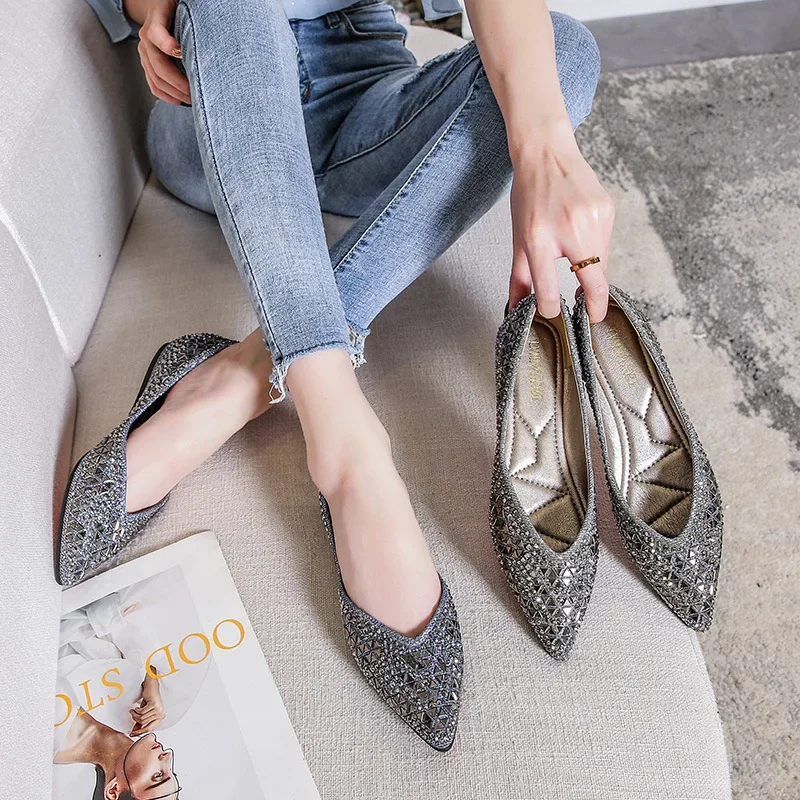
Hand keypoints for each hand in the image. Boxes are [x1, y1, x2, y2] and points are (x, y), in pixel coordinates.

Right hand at [128, 0, 190, 105]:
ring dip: (174, 92)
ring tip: (191, 99)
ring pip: (156, 78)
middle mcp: (146, 38)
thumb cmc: (175, 7)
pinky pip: (153, 83)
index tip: (181, 53)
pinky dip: (166, 95)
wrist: (157, 6)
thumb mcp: (182, 5)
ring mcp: (144, 52)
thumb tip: (208, 34)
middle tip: (195, 92)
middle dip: (178, 82)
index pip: (156, 34)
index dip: (167, 45)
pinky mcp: (146, 63)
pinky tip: (179, 101)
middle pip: (159, 65)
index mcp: (154, 20)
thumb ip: (188, 18)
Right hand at [130, 671, 165, 734]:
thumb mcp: (145, 712)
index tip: (132, 734)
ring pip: (142, 718)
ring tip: (133, 710)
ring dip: (135, 714)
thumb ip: (141, 721)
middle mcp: (161, 714)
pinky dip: (137, 710)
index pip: (149, 728)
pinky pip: (142, 712)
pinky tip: (136, 707)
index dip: (140, 732)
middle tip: (132, 714)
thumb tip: (134, 731)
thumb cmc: (149, 698)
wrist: (151, 686)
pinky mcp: (154, 704)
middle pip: (144, 723)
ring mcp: (158, 709)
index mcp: (160, 717)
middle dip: (135, 719)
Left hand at [509, 130, 613, 322]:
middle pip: (594, 282)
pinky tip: (582, 236)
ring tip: (576, 261)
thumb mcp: (518, 238)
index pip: (548, 287)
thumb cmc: (530, 197)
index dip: (551, 308)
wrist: (546, 154)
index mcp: (539, 238)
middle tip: (593, 317)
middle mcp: (569, 229)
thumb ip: (519, 278)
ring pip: (601, 263)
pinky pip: (606, 244)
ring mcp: (593, 219)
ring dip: (592, 272)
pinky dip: (596, 250)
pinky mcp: (608, 210)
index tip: (555, 315)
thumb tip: (513, 311)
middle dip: (596, 305)